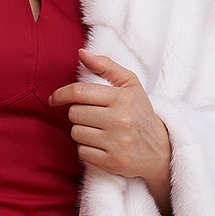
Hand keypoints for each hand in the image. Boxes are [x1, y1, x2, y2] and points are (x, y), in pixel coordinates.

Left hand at [49, 49, 171, 214]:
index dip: (61, 94)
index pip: (79, 93)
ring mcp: (117, 143)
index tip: (54, 99)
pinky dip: (86, 149)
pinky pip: (82, 152)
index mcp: (122, 98)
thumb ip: (106, 66)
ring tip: (98, 131)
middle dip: (78, 114)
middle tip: (92, 117)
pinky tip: (101, 145)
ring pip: (76, 133)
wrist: (160, 150)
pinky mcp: (113, 162)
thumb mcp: (130, 85)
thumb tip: (81, 53)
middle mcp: (120, 120)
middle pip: (74, 114)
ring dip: (82, 132)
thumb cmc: (140, 112)